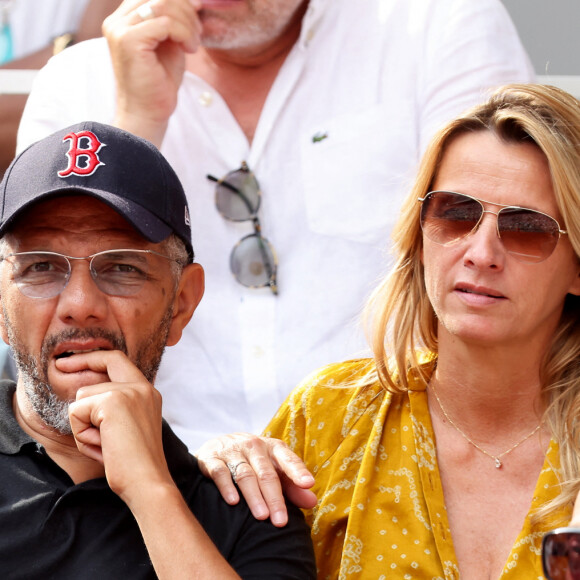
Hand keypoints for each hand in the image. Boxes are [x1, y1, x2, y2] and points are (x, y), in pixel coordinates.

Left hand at [64, 350, 171, 504]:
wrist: (147, 481)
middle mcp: (142, 387)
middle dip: (78, 364)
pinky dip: (81, 434)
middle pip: (100, 369)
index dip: (95, 357)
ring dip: (83, 425)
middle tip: (60, 365)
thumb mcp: (127, 428)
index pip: (119, 360)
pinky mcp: (113, 401)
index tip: (73, 360)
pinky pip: (76, 413)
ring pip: (82, 398)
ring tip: (104, 444)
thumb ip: (115, 407)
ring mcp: (128, 391)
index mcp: (148, 392)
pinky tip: (101, 446)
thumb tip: (83, 396)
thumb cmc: (134, 464)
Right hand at [103, 0, 202, 145]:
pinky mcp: (128, 41)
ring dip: (187, 23)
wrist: (148, 113)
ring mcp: (119, 29)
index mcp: (123, 19)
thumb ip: (172, 21)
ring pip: (163, 5)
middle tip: (199, 30)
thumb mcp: (169, 44)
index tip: (198, 9)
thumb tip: (192, 1)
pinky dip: (184, 33)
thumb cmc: (159, 83)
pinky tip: (189, 49)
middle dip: (186, 8)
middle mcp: (116, 21)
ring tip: (194, 43)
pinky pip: (165, 23)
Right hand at [196, 433, 316, 526]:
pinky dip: (226, 487)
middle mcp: (254, 446)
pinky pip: (220, 472)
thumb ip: (291, 485)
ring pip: (245, 475)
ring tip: (262, 516)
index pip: (288, 458)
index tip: (308, 483)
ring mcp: (232, 451)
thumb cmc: (253, 461)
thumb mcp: (274, 468)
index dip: (298, 471)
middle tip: (280, 521)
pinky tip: (233, 502)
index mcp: (272, 448)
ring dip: (254, 496)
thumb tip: (312, 501)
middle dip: (275, 498)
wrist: (218, 445)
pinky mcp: (212, 458)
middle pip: (266, 473)